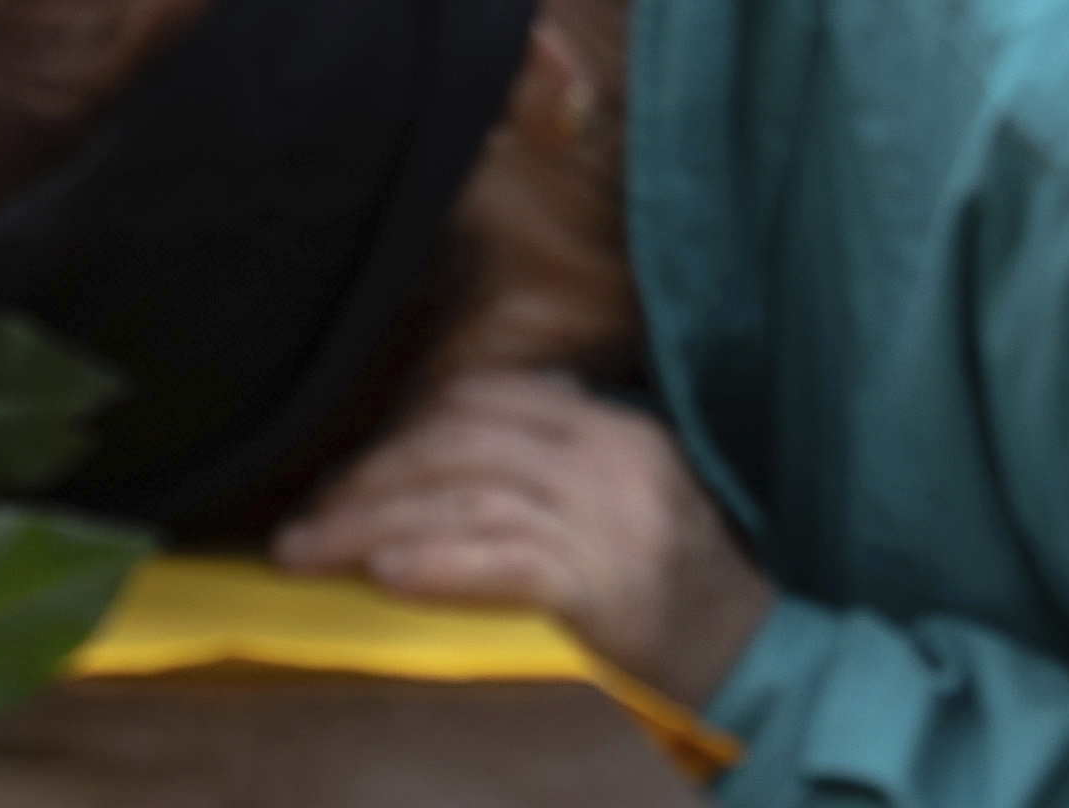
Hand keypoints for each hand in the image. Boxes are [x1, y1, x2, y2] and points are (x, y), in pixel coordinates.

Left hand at [272, 367, 775, 712]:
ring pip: (462, 498)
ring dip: (369, 524)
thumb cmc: (678, 591)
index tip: (347, 472)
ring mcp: (610, 522)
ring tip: (310, 551)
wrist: (764, 668)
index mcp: (613, 430)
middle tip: (304, 521)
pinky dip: (435, 562)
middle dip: (367, 478)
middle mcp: (610, 462)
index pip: (483, 399)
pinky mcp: (606, 588)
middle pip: (456, 444)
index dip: (402, 429)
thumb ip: (558, 455)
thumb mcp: (633, 496)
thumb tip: (444, 434)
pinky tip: (384, 572)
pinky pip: (501, 561)